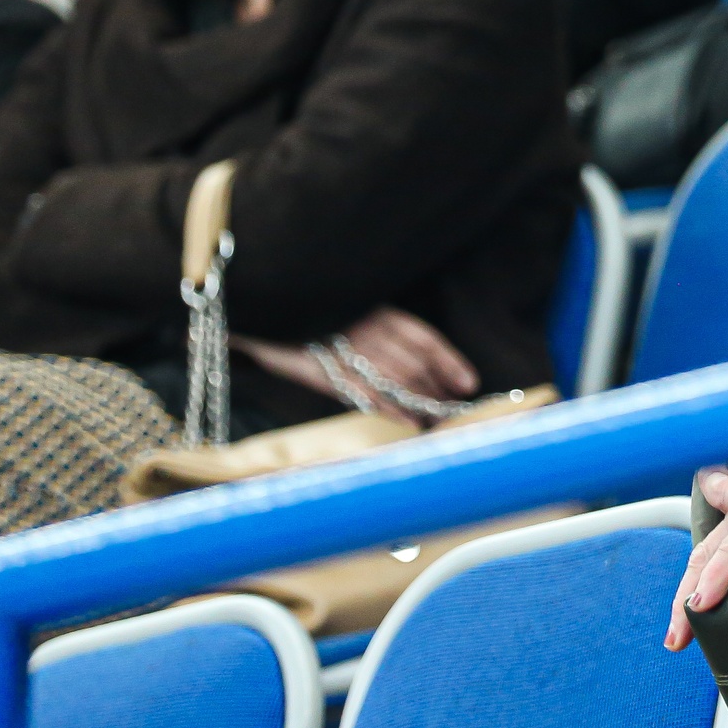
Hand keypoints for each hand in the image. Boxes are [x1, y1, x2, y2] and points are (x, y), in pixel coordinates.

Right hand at [237, 306, 478, 407]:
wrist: (259, 303)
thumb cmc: (306, 307)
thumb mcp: (347, 308)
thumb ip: (376, 331)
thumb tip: (406, 365)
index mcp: (376, 310)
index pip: (423, 338)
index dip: (450, 361)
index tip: (469, 383)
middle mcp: (367, 329)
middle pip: (414, 364)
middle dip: (438, 390)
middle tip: (455, 411)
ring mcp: (345, 350)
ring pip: (395, 381)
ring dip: (421, 404)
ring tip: (439, 423)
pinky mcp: (321, 371)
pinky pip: (364, 395)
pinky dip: (391, 411)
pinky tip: (409, 425)